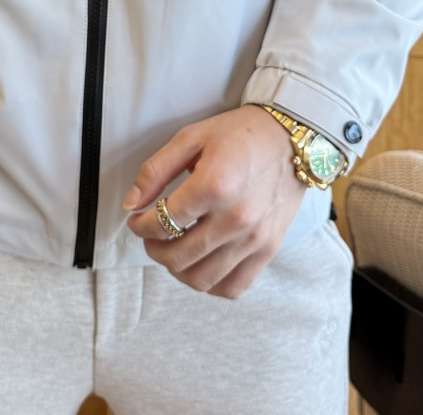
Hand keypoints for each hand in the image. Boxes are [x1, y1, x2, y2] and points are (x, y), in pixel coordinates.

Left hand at [123, 105, 307, 298]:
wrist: (290, 138)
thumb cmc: (239, 134)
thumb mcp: (190, 138)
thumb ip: (155, 171)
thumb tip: (131, 204)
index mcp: (213, 186)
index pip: (162, 222)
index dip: (140, 226)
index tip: (136, 220)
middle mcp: (235, 218)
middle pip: (178, 256)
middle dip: (154, 249)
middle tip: (151, 236)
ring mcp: (254, 239)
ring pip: (202, 279)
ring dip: (177, 269)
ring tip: (173, 249)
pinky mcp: (269, 250)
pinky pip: (233, 287)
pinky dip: (210, 284)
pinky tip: (201, 264)